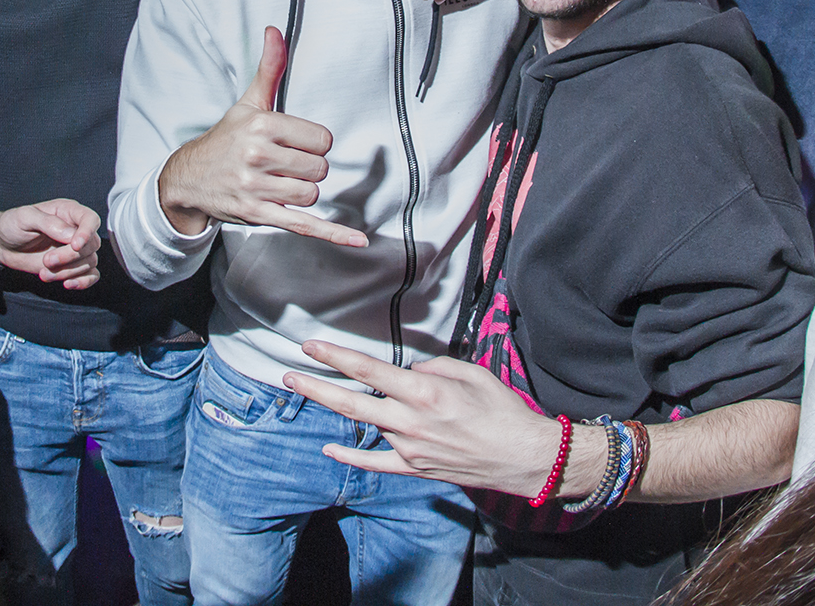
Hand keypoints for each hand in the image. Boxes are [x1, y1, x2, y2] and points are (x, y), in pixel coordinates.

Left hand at [0, 200, 102, 288]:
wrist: (1, 244)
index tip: (74, 245)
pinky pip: (91, 275)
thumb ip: (48, 223)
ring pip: (89, 262)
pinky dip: (83, 281)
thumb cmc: (12, 224)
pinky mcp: (71, 266)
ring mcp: (74, 249)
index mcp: (68, 211)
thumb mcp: (25, 217)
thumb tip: (71, 235)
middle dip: (70, 257)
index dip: (87, 233)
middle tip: (46, 261)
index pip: (90, 219)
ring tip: (44, 273)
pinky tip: (68, 284)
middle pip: (91, 245)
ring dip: (68, 271)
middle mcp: (75, 229)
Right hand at [156, 27, 364, 246]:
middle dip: (308, 169)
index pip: (320, 139)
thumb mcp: (248, 103)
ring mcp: (256, 188)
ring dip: (303, 192)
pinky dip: (333, 235)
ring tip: (280, 184)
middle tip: (284, 165)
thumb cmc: (226, 139)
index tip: (293, 144)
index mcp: (261, 126)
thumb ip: (269, 69)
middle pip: (319, 168)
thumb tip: (276, 30)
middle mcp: (257, 156)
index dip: (312, 143)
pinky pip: (304, 225)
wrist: (188, 178)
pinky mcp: (257, 215)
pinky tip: (358, 242)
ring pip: (312, 194)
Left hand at [286, 340, 573, 496]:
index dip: (336, 357)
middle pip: (352, 403)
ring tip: (312, 392)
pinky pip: (376, 463)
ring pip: (367, 426)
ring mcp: (411, 449)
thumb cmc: (503, 410)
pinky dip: (351, 457)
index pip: (369, 371)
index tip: (310, 346)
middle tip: (289, 374)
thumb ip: (435, 367)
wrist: (525, 457)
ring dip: (340, 410)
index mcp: (426, 393)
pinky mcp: (416, 469)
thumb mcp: (472, 373)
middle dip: (316, 387)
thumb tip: (410, 372)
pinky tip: (330, 448)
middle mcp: (412, 422)